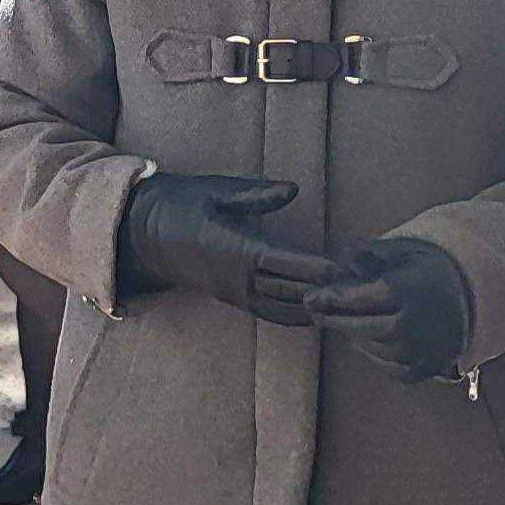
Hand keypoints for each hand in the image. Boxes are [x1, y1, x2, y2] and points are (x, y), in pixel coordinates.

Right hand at [115, 174, 331, 323]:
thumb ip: (256, 195)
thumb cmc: (181, 205)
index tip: (343, 268)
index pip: (284, 263)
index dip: (315, 267)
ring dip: (313, 307)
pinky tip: (318, 312)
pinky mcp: (234, 299)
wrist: (144, 234)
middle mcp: (237, 278)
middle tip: (360, 287)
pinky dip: (295, 315)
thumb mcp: (215, 191)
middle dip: (324, 290)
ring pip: (283, 308)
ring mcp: (235, 292)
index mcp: (235, 249)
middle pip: (290, 290)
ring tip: (347, 303)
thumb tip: (293, 190)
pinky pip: (270, 313)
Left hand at [309, 237, 474, 381]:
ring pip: (372, 347)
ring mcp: (419, 350)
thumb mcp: (405, 251)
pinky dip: (374, 354)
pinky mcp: (426, 368)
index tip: (311, 298)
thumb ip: (370, 252)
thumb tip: (342, 257)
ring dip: (352, 335)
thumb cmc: (433, 269)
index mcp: (404, 292)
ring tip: (340, 322)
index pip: (357, 299)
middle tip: (316, 311)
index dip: (331, 299)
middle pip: (359, 327)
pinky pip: (390, 367)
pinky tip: (366, 340)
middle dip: (334, 320)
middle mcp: (410, 324)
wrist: (476, 296)